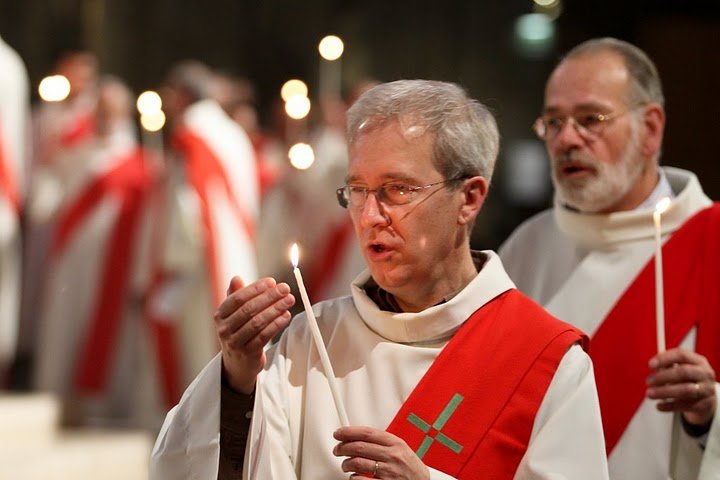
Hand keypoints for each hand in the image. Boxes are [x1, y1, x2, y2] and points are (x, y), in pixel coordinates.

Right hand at [214, 276, 294, 393]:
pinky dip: (277, 324)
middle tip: (285, 288)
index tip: (272, 281)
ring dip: (276, 309)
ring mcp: (235, 342)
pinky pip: (264, 336)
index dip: (256, 288)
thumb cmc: (238, 332)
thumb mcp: (233, 314)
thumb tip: (236, 278)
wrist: (237, 364)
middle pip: (249, 309)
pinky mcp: (248, 354)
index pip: (238, 298)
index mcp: (220, 315)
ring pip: (258, 322)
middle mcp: (224, 329)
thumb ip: (235, 295)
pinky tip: (286, 315)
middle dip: (269, 297)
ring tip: (289, 300)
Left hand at [333, 426, 428, 479]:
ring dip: (346, 464)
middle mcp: (392, 456)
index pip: (367, 433)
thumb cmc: (411, 468)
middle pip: (359, 447)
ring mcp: (389, 472)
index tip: (339, 433)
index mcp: (396, 443)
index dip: (349, 432)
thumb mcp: (401, 449)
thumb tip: (358, 437)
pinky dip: (353, 478)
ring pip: (357, 463)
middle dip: (343, 447)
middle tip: (338, 449)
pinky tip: (355, 477)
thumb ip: (382, 442)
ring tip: (345, 465)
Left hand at [647, 347, 716, 425]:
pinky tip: (658, 406)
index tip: (650, 365)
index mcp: (698, 361)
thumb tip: (654, 369)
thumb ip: (668, 367)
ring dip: (664, 392)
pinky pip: (685, 406)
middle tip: (648, 382)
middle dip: (663, 377)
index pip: (681, 355)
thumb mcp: (681, 370)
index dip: (664, 359)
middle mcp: (705, 374)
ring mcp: (707, 390)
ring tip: (650, 394)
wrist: (706, 399)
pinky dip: (669, 406)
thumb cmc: (687, 380)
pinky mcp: (705, 404)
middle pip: (683, 372)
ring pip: (685, 390)